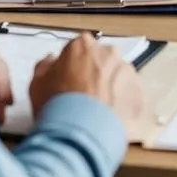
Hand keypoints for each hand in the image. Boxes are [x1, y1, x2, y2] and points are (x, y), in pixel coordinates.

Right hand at [29, 32, 143, 128]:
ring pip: (115, 77)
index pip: (76, 51)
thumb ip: (45, 66)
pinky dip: (121, 104)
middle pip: (99, 61)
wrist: (81, 132)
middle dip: (93, 76)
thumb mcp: (37, 83)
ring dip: (108, 89)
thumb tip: (52, 61)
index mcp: (82, 45)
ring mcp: (126, 71)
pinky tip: (109, 118)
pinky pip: (128, 95)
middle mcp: (108, 53)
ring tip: (96, 112)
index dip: (70, 68)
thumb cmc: (57, 104)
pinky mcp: (138, 92)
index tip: (67, 83)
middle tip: (82, 98)